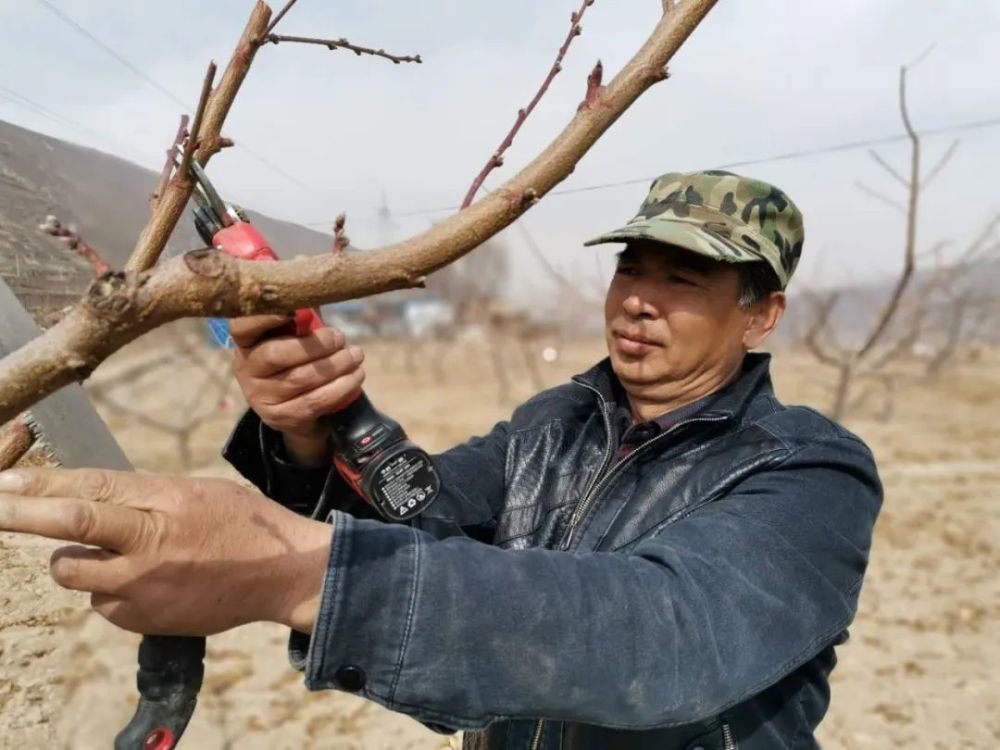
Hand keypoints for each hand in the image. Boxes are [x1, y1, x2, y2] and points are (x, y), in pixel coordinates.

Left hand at [0, 468, 331, 635]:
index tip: (3, 484)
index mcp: (164, 505)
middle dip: (24, 516)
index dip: (40, 485)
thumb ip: (140, 494)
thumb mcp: (194, 491)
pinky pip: (102, 604)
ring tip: (113, 551)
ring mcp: (145, 589)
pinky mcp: (145, 621)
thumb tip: (83, 494)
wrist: (280, 574)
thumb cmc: (242, 523)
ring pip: (75, 573)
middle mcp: (149, 547)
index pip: (90, 490)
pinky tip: (146, 580)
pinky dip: (110, 590)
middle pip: (70, 530)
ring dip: (77, 559)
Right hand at [230, 314, 365, 465]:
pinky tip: (356, 376)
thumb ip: (303, 315)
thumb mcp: (294, 333)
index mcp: (246, 341)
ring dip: (335, 365)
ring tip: (356, 355)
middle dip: (316, 345)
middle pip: (277, 354)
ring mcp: (260, 396)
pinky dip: (340, 387)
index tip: (293, 310)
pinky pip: (314, 401)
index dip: (264, 318)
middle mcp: (246, 369)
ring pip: (300, 379)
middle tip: (340, 338)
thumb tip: (321, 290)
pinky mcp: (280, 417)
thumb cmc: (298, 356)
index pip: (241, 326)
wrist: (296, 406)